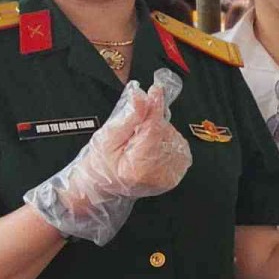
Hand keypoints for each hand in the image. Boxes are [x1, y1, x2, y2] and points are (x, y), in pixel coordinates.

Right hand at [23, 69, 191, 244]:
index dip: (154, 106)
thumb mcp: (107, 138)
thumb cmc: (99, 164)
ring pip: (173, 137)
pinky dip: (168, 142)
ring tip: (140, 143)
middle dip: (152, 123)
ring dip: (160, 133)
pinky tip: (152, 147)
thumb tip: (142, 97)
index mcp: (138, 165)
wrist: (102, 189)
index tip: (155, 89)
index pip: (153, 127)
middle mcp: (158, 173)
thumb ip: (129, 118)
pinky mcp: (175, 177)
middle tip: (134, 131)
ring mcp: (169, 176)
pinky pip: (179, 148)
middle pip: (164, 131)